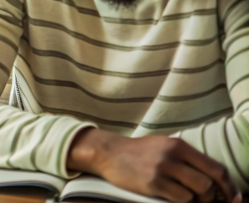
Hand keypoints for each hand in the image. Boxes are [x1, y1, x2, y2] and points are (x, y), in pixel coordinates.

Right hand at [68, 128, 240, 201]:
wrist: (108, 152)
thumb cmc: (139, 152)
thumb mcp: (164, 146)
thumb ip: (187, 158)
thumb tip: (214, 179)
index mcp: (179, 145)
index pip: (215, 167)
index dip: (228, 185)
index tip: (232, 197)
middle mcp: (173, 155)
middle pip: (209, 182)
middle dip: (214, 197)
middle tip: (208, 201)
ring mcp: (162, 169)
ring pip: (198, 192)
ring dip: (199, 201)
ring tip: (191, 200)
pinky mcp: (152, 183)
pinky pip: (181, 199)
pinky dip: (184, 202)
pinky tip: (176, 199)